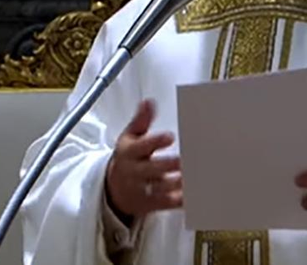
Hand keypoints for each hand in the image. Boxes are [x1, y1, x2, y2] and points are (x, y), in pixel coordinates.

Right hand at [105, 99, 182, 219]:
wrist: (114, 189)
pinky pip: (166, 203)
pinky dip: (179, 199)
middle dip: (167, 165)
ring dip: (176, 184)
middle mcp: (134, 171)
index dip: (155, 142)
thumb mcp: (130, 137)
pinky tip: (192, 194)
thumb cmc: (129, 158)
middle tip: (184, 161)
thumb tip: (148, 102)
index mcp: (129, 152)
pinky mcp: (150, 204)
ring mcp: (142, 189)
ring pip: (159, 188)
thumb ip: (141, 121)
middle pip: (150, 169)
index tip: (170, 137)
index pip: (141, 146)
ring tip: (191, 177)